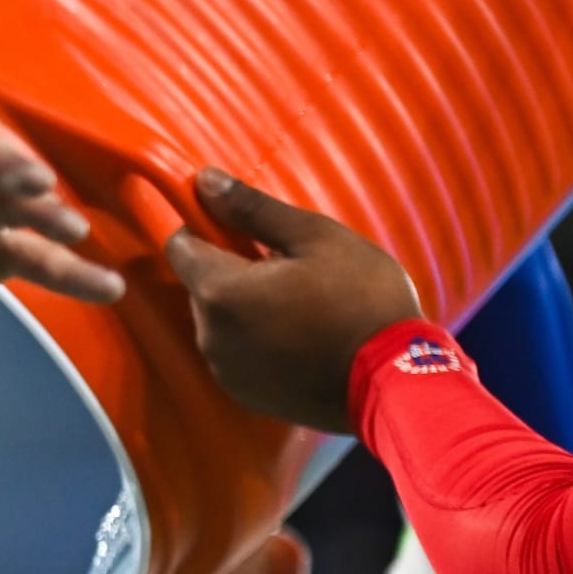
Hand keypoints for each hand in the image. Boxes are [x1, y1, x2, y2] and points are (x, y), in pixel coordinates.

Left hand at [163, 169, 422, 434]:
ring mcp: (223, 370)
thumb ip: (253, 209)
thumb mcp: (316, 238)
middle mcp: (208, 335)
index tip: (246, 228)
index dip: (206, 229)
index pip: (180, 247)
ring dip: (244, 305)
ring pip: (218, 320)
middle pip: (201, 285)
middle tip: (289, 267)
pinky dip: (255, 338)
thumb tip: (205, 180)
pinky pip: (235, 352)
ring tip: (300, 303)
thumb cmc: (362, 300)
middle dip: (232, 269)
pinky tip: (299, 335)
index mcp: (220, 293)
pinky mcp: (242, 393)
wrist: (392, 381)